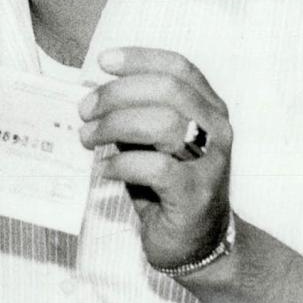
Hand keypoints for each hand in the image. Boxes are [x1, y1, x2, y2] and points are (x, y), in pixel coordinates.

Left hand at [78, 47, 231, 271]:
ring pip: (164, 124)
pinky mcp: (195, 195)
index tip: (104, 62)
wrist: (200, 243)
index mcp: (209, 109)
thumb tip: (95, 96)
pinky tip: (105, 168)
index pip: (179, 68)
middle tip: (85, 110)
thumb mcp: (155, 144)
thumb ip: (136, 117)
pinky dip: (122, 163)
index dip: (140, 59)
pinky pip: (156, 168)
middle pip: (168, 90)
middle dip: (117, 94)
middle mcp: (217, 130)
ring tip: (88, 138)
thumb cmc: (170, 188)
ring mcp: (210, 163)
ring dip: (115, 126)